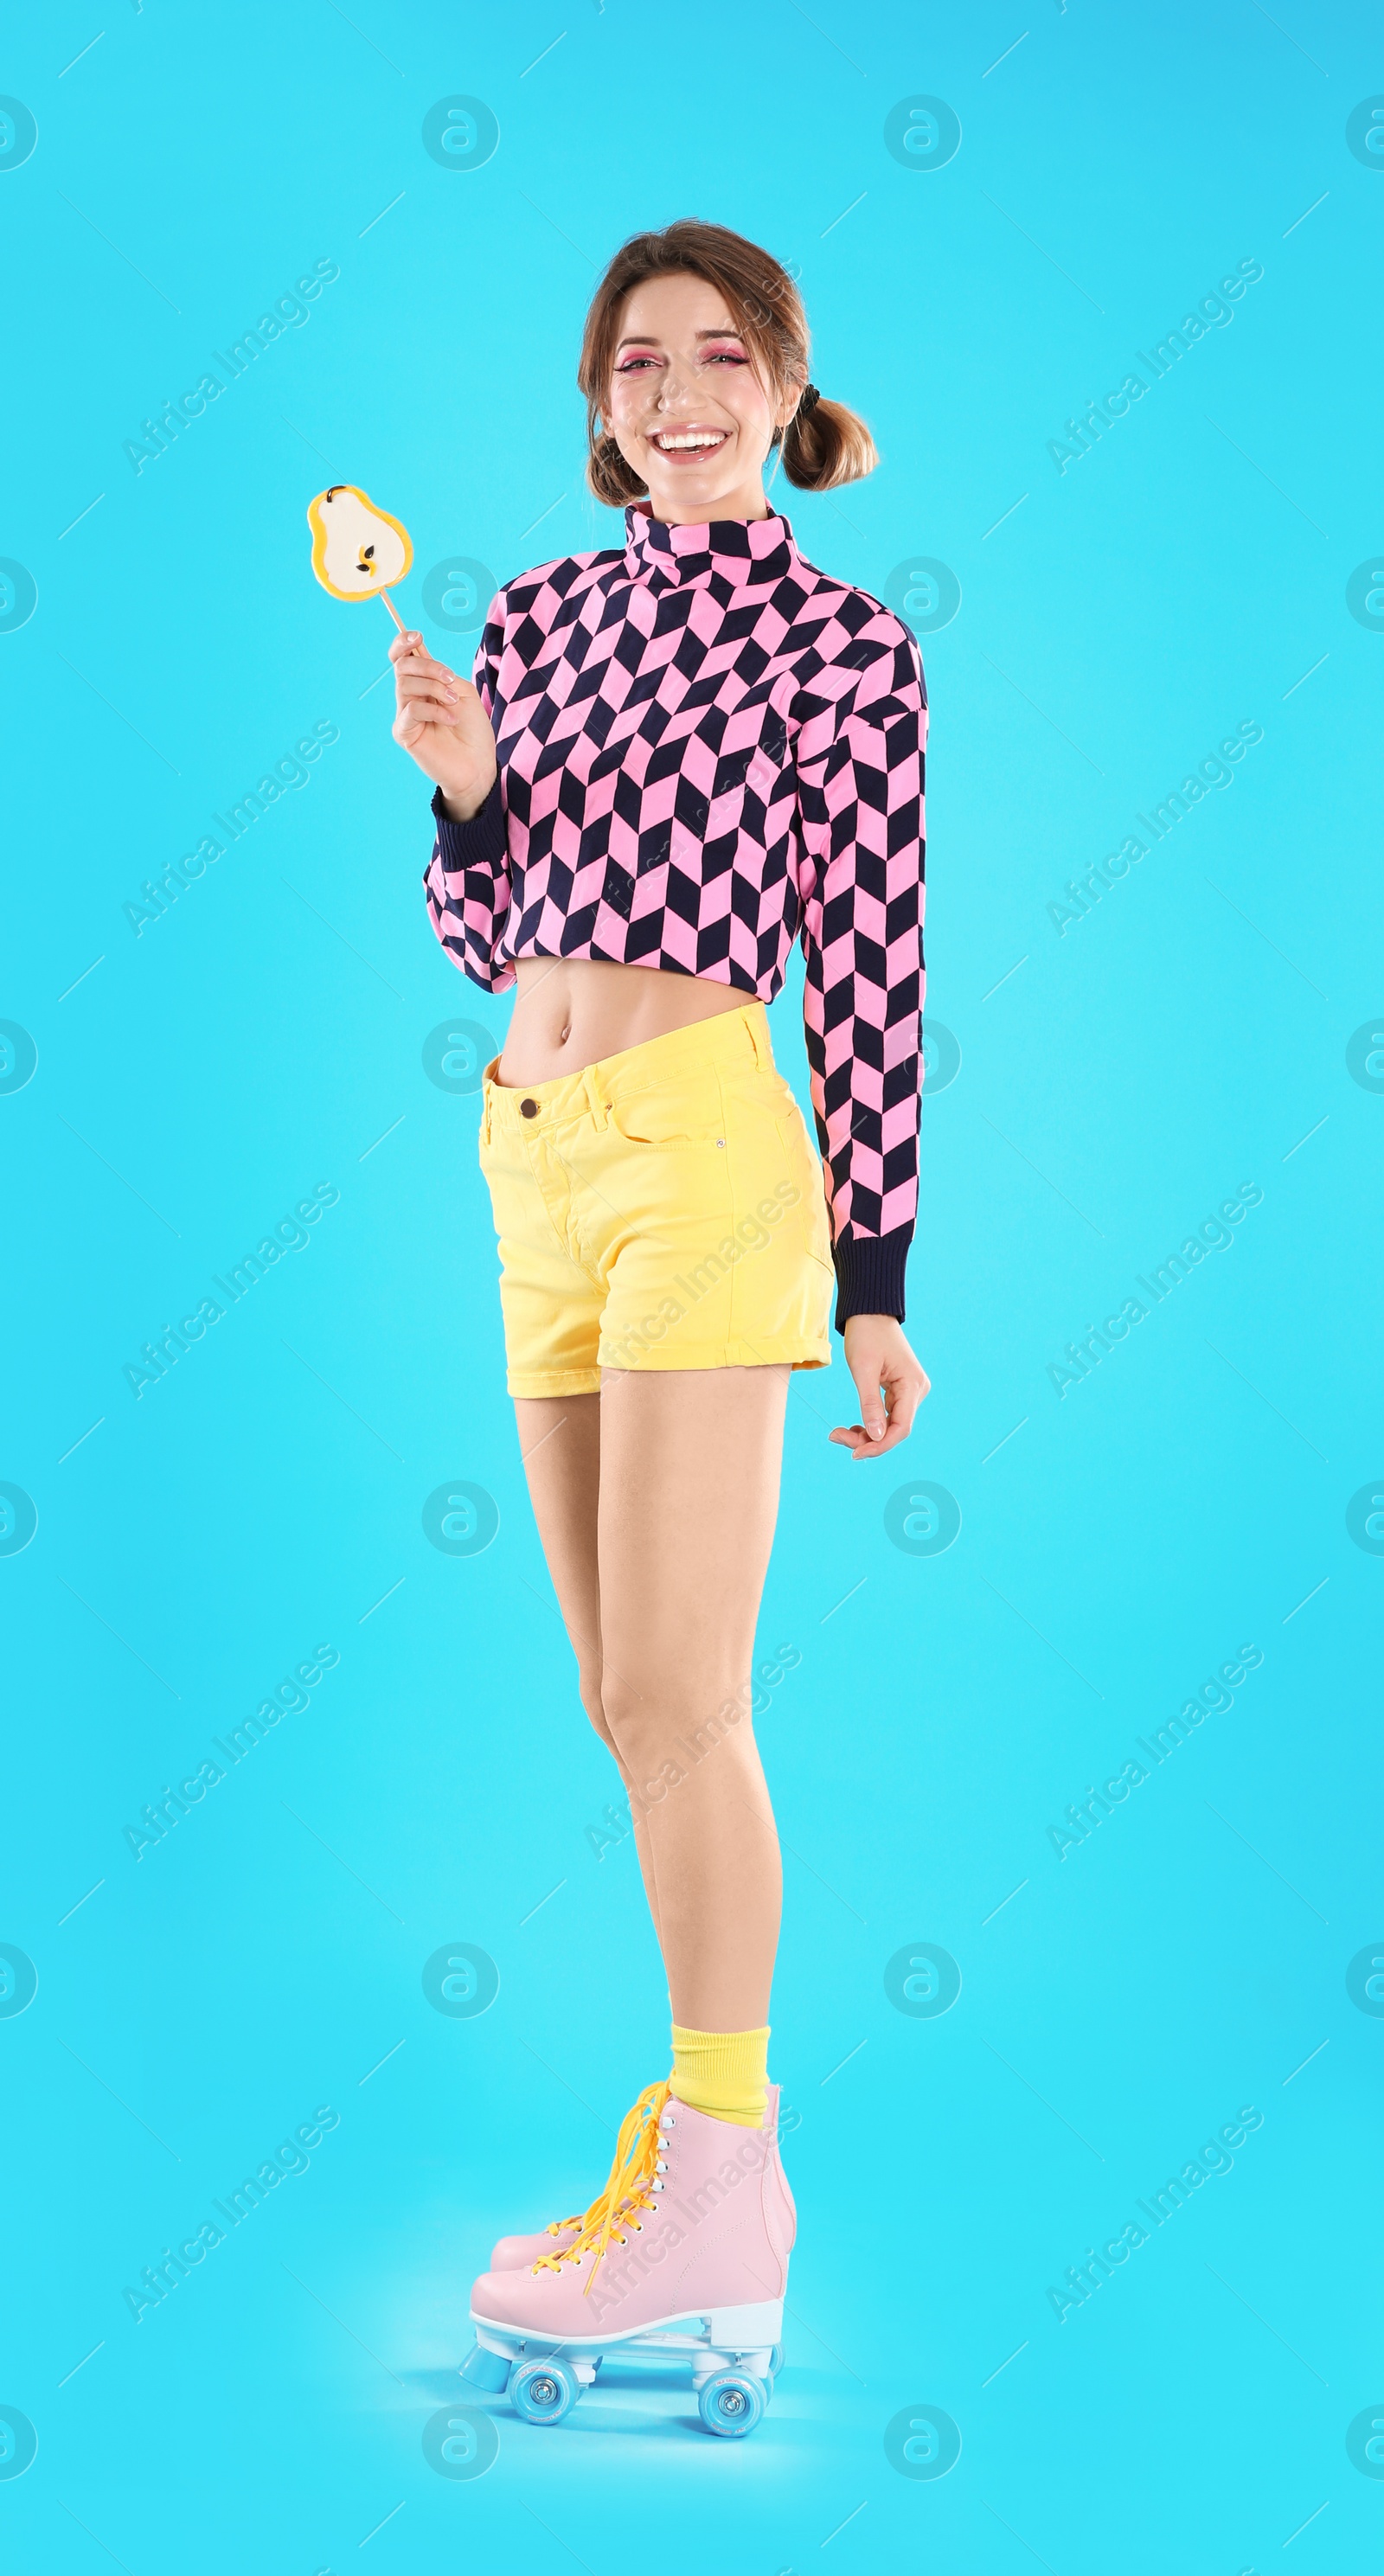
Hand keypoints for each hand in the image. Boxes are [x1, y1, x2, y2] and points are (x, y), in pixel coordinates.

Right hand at [389, 629, 497, 819]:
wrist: (478, 765)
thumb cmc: (474, 730)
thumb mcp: (463, 691)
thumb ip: (441, 673)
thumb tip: (419, 652)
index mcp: (423, 683)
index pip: (401, 656)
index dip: (402, 642)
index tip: (417, 636)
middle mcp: (410, 696)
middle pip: (402, 666)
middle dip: (428, 667)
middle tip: (450, 680)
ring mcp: (405, 715)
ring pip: (405, 684)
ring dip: (434, 688)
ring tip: (454, 703)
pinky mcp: (404, 733)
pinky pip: (411, 710)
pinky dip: (434, 711)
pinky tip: (451, 720)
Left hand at [830, 1316, 929, 1459]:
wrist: (870, 1313)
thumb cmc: (867, 1335)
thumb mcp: (863, 1369)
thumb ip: (869, 1404)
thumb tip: (876, 1436)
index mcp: (912, 1385)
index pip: (901, 1428)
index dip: (880, 1445)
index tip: (854, 1453)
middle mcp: (916, 1391)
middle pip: (895, 1429)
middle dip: (868, 1440)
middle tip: (836, 1437)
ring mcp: (909, 1391)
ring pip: (890, 1425)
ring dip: (867, 1434)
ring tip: (840, 1432)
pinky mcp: (899, 1390)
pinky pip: (887, 1415)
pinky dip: (870, 1423)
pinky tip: (853, 1427)